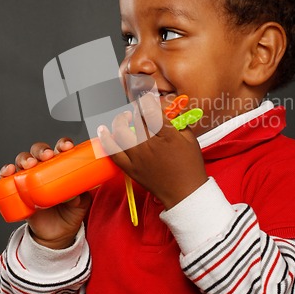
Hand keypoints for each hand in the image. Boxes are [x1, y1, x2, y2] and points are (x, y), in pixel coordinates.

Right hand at [0, 138, 91, 248]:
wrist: (57, 234)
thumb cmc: (71, 212)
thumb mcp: (81, 203)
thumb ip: (81, 196)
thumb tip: (75, 195)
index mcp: (62, 166)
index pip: (61, 149)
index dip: (63, 144)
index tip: (67, 147)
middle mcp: (45, 169)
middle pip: (40, 151)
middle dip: (42, 150)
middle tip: (47, 156)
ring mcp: (30, 179)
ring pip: (23, 161)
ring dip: (25, 159)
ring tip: (30, 165)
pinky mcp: (18, 191)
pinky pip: (9, 178)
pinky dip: (6, 172)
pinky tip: (9, 172)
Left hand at [97, 93, 207, 208]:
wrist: (185, 193)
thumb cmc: (190, 168)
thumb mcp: (190, 140)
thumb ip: (178, 123)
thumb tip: (167, 111)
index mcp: (167, 136)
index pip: (151, 111)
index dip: (146, 101)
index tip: (147, 99)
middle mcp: (150, 145)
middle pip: (136, 119)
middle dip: (137, 111)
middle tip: (141, 111)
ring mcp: (138, 157)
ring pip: (121, 131)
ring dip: (121, 121)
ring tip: (124, 118)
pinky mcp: (130, 168)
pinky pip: (113, 152)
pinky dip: (106, 140)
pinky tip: (103, 130)